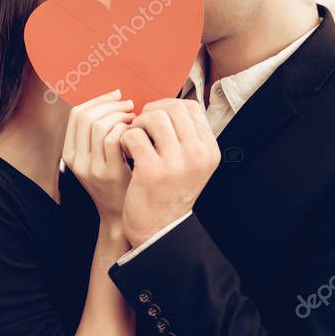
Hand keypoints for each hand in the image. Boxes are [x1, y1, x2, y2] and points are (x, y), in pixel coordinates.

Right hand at [62, 89, 134, 229]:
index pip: (77, 114)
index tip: (117, 96)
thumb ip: (99, 133)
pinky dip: (127, 129)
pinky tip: (137, 132)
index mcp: (70, 152)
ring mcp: (91, 168)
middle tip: (129, 105)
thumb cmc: (116, 181)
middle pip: (87, 116)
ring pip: (100, 125)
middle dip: (111, 104)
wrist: (122, 215)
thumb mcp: (98, 157)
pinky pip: (115, 139)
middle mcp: (76, 160)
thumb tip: (113, 98)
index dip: (98, 99)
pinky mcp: (109, 174)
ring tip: (135, 118)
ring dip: (121, 115)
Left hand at [118, 98, 219, 245]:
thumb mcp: (192, 164)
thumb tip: (168, 106)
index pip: (191, 107)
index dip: (168, 106)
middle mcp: (197, 154)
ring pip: (153, 117)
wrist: (159, 229)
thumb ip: (187, 136)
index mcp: (209, 150)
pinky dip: (125, 139)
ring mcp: (176, 162)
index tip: (155, 118)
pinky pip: (133, 135)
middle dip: (150, 112)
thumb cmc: (170, 192)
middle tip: (141, 127)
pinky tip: (127, 152)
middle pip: (172, 108)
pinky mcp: (152, 170)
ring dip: (138, 124)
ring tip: (134, 140)